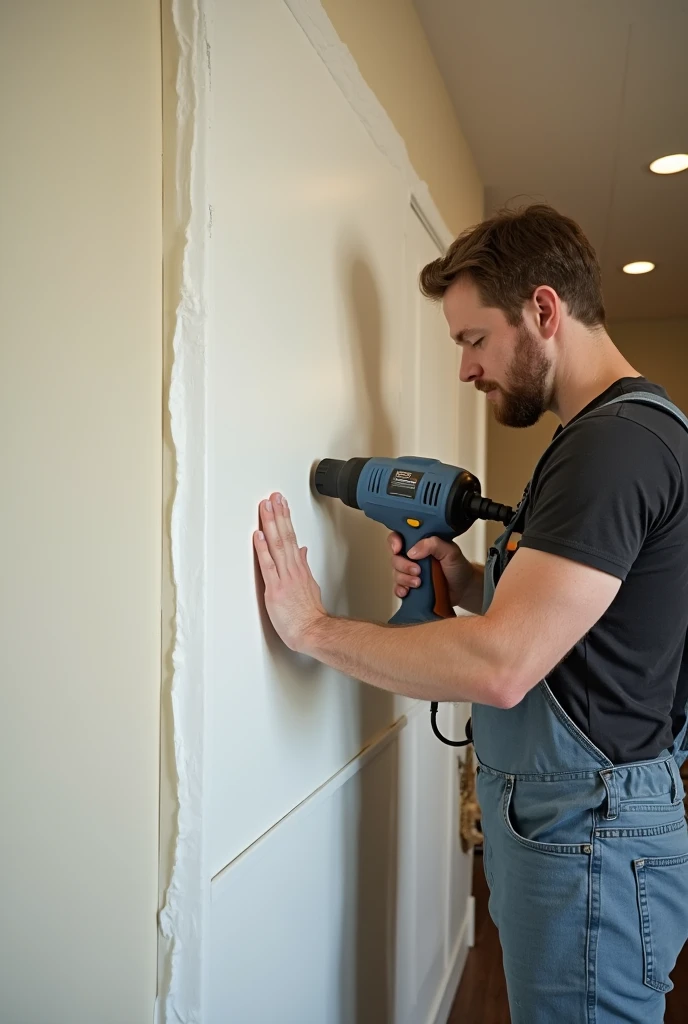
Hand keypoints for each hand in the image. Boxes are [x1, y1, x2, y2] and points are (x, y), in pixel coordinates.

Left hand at [254, 492, 327, 652]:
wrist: (313, 631)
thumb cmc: (309, 614)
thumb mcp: (310, 586)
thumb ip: (304, 567)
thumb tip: (302, 552)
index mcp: (299, 569)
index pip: (292, 538)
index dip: (285, 519)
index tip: (281, 504)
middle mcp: (292, 570)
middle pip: (285, 536)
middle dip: (278, 514)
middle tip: (273, 497)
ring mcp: (284, 578)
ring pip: (277, 545)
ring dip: (270, 524)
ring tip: (265, 507)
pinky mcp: (275, 589)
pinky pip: (268, 566)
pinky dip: (262, 549)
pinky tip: (258, 536)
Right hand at [388, 532, 473, 606]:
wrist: (464, 590)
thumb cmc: (458, 567)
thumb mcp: (450, 551)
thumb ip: (434, 544)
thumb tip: (413, 551)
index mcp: (420, 543)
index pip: (399, 536)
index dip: (394, 541)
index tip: (398, 549)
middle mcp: (413, 557)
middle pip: (395, 557)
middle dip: (403, 565)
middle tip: (417, 570)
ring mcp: (410, 572)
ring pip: (396, 574)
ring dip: (405, 579)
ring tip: (419, 583)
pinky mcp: (410, 587)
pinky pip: (398, 588)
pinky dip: (400, 590)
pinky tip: (407, 591)